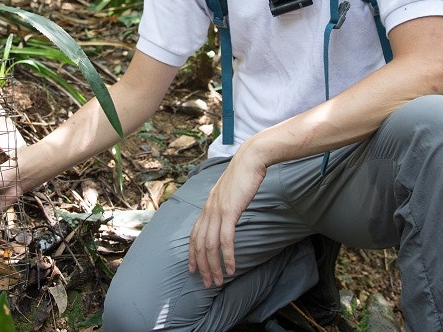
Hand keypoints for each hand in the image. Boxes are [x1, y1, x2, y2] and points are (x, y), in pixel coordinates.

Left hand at [187, 149, 266, 286]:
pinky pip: (226, 239)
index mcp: (207, 206)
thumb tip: (227, 216)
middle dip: (202, 267)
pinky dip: (227, 256)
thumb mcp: (230, 193)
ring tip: (218, 281)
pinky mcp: (230, 211)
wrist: (250, 159)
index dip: (192, 254)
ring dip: (213, 266)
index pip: (194, 235)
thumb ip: (225, 205)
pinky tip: (231, 268)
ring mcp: (217, 211)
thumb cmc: (244, 175)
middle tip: (207, 283)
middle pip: (199, 245)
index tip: (193, 270)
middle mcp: (208, 210)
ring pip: (210, 245)